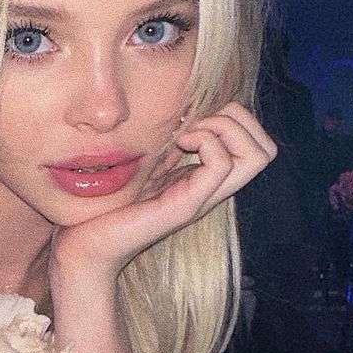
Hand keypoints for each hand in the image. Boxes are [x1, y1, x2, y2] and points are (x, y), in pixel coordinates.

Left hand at [51, 102, 276, 282]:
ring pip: (257, 156)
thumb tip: (185, 106)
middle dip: (237, 118)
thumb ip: (168, 140)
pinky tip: (176, 145)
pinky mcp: (185, 206)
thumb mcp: (144, 160)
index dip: (234, 118)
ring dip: (223, 127)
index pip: (257, 144)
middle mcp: (211, 191)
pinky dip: (204, 141)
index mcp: (204, 179)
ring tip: (186, 135)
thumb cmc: (108, 203)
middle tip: (194, 124)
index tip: (193, 120)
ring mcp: (202, 199)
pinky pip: (220, 165)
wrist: (85, 245)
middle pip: (266, 150)